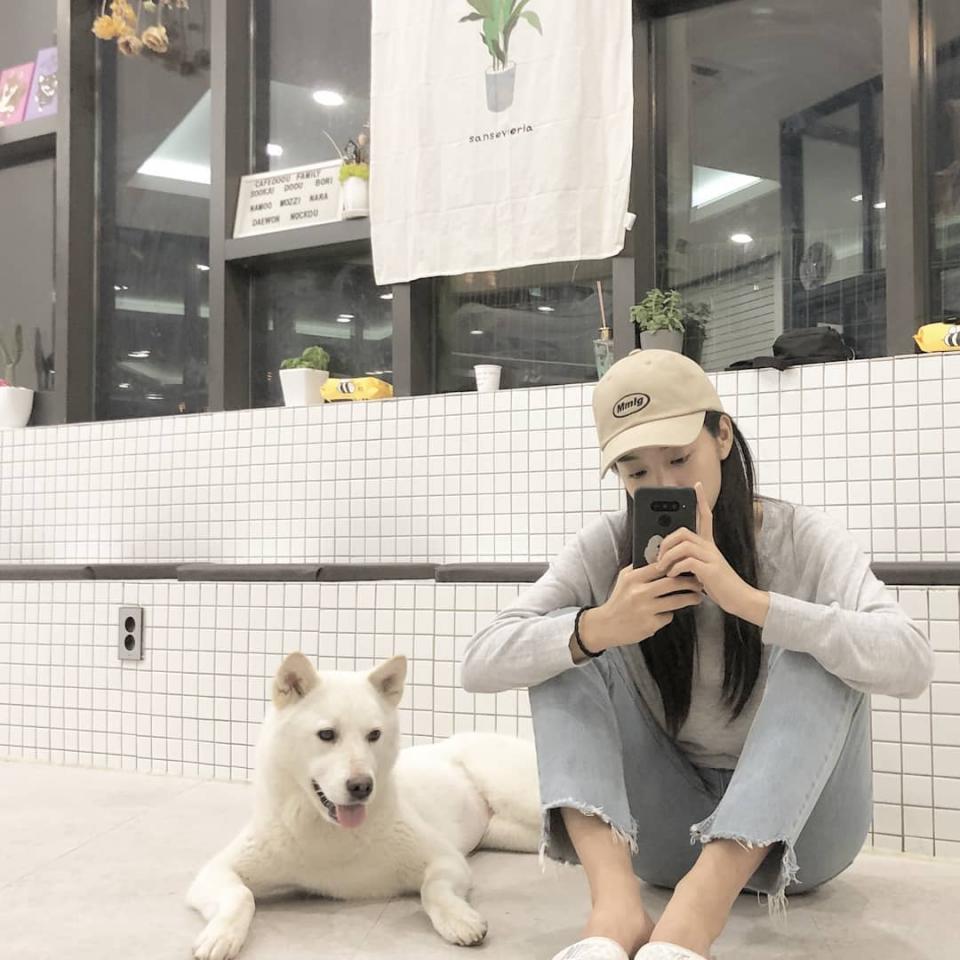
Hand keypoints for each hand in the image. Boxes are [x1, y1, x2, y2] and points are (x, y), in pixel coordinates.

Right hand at [577, 564, 702, 655]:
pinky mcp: (650, 624)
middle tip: (699, 582)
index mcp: (633, 578)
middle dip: (690, 582)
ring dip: (690, 598)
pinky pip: (668, 616)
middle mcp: (639, 593)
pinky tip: (668, 613)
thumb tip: (661, 558)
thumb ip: (640, 568)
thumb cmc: (618, 600)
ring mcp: (645, 609)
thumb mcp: (624, 579)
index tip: (687, 566)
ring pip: (676, 601)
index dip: (677, 566)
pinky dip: (670, 614)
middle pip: (672, 583)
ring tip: (697, 597)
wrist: (606, 625)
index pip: (661, 567)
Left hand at [654, 482, 768, 625]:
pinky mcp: (711, 570)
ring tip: (662, 568)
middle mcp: (710, 547)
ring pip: (683, 544)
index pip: (706, 516)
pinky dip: (675, 568)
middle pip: (684, 531)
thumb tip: (667, 561)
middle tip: (658, 556)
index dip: (701, 500)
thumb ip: (688, 562)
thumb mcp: (702, 571)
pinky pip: (687, 561)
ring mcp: (712, 557)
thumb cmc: (720, 587)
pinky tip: (672, 576)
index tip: (697, 485)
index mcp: (709, 545)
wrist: (740, 600)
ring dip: (667, 556)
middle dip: (666, 541)